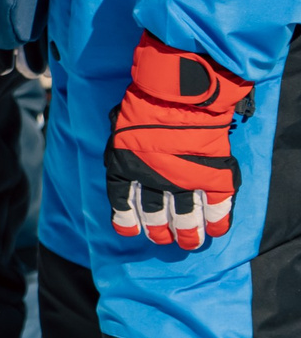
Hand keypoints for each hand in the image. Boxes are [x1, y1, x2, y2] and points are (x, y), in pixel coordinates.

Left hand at [109, 33, 251, 250]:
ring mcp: (183, 179)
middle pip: (154, 213)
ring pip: (184, 215)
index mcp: (124, 166)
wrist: (178, 94)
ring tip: (191, 243)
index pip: (121, 201)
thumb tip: (120, 151)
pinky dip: (217, 220)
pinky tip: (216, 229)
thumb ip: (123, 145)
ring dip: (188, 232)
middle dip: (160, 230)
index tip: (131, 231)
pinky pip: (216, 205)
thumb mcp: (120, 124)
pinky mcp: (211, 176)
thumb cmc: (145, 102)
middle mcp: (151, 179)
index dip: (126, 219)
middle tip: (166, 240)